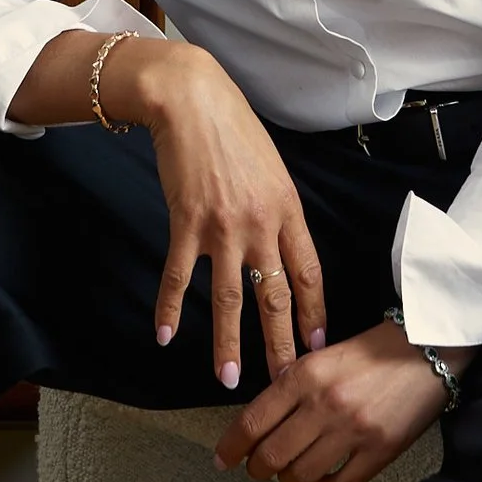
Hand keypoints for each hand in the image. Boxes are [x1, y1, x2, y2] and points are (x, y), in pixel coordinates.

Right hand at [105, 38, 327, 386]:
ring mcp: (223, 227)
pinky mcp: (186, 223)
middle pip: (275, 297)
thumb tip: (281, 248)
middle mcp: (261, 224)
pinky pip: (179, 276)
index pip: (308, 274)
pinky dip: (170, 308)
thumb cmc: (234, 130)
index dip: (313, 314)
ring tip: (226, 379)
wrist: (192, 100)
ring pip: (230, 298)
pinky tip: (165, 336)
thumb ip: (279, 212)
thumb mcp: (273, 170)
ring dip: (228, 342)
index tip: (315, 346)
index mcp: (288, 211)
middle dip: (280, 345)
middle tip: (284, 381)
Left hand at [214, 317, 448, 481]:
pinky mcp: (380, 451)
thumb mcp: (321, 357)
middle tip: (258, 468)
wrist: (428, 349)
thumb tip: (259, 423)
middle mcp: (325, 404)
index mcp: (306, 375)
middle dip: (257, 468)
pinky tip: (321, 477)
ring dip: (288, 479)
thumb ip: (291, 387)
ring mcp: (354, 430)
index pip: (252, 422)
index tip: (223, 460)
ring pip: (300, 475)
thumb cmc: (373, 351)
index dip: (230, 448)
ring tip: (291, 471)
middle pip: (271, 456)